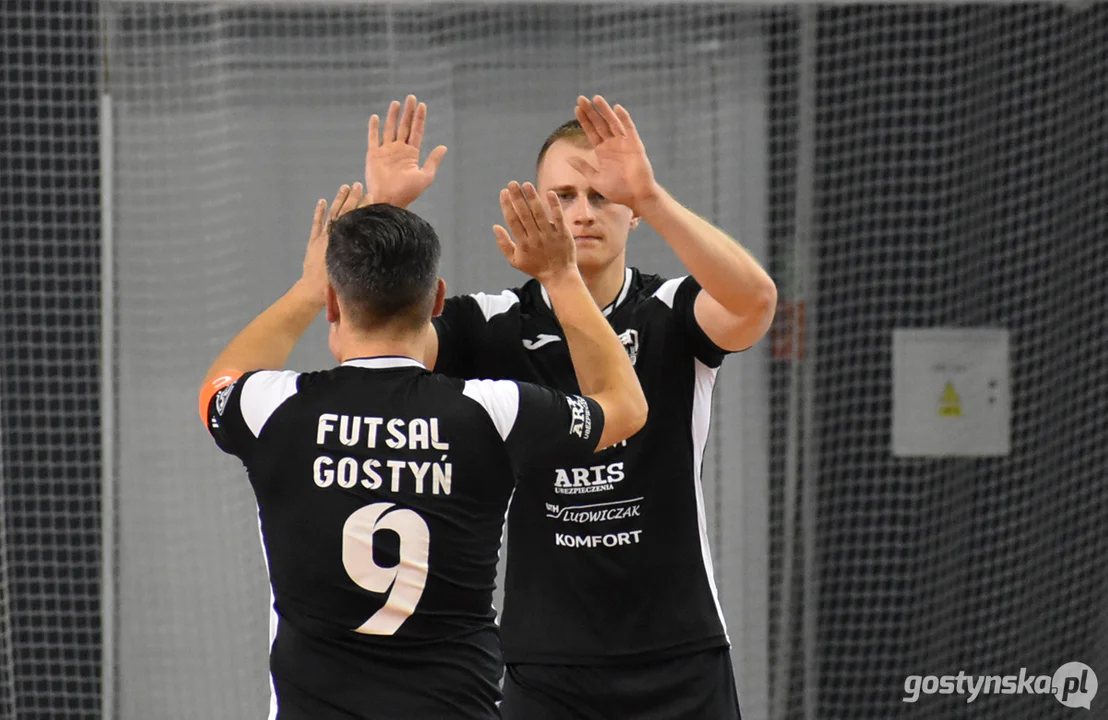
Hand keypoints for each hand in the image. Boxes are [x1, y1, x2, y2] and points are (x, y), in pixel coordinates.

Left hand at [299, 183, 371, 305]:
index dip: (363, 207)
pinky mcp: (313, 242)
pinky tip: (322, 201)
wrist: (313, 291)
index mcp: (343, 242)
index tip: (371, 195)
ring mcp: (322, 238)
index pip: (355, 219)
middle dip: (353, 198)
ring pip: (332, 214)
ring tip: (345, 187)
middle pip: (345, 213)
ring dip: (338, 200)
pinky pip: (316, 224)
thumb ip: (360, 258)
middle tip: (359, 185)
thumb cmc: (335, 285)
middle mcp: (333, 237)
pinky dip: (319, 212)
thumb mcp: (351, 271)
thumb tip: (375, 246)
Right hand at [365, 95, 447, 207]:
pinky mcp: (373, 155)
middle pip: (404, 127)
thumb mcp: (425, 176)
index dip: (419, 119)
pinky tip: (375, 117)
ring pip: (390, 129)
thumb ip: (433, 161)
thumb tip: (444, 147)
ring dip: (393, 116)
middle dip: (408, 112)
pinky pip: (373, 138)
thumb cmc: (408, 192)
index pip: (416, 132)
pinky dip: (373, 127)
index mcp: (411, 155)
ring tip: (397, 102)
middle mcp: (399, 150)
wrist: (388, 200)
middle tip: (411, 97)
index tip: (422, 105)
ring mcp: (386, 151)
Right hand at [494, 182, 577, 284]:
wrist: (559, 276)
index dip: (507, 206)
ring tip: (526, 185)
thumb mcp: (515, 261)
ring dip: (532, 198)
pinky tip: (549, 193)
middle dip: (517, 198)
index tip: (503, 192)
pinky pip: (558, 217)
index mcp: (523, 244)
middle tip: (512, 183)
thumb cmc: (535, 267)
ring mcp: (550, 235)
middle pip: (524, 215)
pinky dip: (554, 205)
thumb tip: (495, 226)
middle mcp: (535, 238)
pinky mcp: (563, 234)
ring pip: (540, 214)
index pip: (513, 221)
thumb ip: (504, 244)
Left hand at [571, 95, 659, 212]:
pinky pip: (629, 129)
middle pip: (600, 124)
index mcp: (603, 152)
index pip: (592, 131)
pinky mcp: (635, 145)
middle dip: (590, 111)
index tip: (576, 108)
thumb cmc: (618, 191)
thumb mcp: (595, 179)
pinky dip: (624, 118)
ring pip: (612, 123)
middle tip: (581, 98)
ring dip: (605, 110)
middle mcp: (612, 145)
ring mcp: (624, 144)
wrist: (637, 197)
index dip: (584, 120)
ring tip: (596, 98)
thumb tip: (568, 158)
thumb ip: (583, 167)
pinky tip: (617, 108)